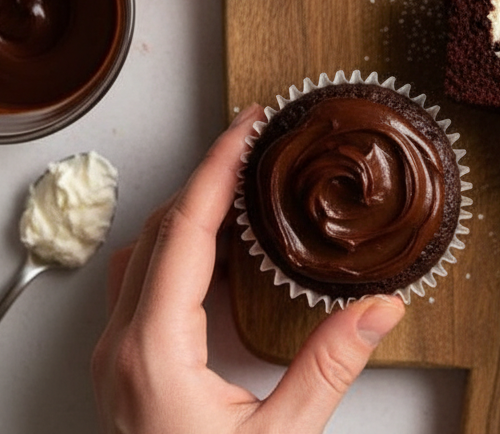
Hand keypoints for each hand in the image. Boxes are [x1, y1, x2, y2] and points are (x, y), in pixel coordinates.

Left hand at [92, 105, 405, 433]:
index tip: (247, 126)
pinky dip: (182, 252)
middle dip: (207, 179)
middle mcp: (124, 350)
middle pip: (158, 232)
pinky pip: (144, 287)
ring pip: (144, 257)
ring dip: (191, 214)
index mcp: (155, 354)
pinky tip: (223, 256)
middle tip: (257, 145)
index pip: (182, 232)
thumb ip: (331, 367)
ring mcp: (118, 362)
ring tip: (244, 189)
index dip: (216, 169)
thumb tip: (382, 307)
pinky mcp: (127, 374)